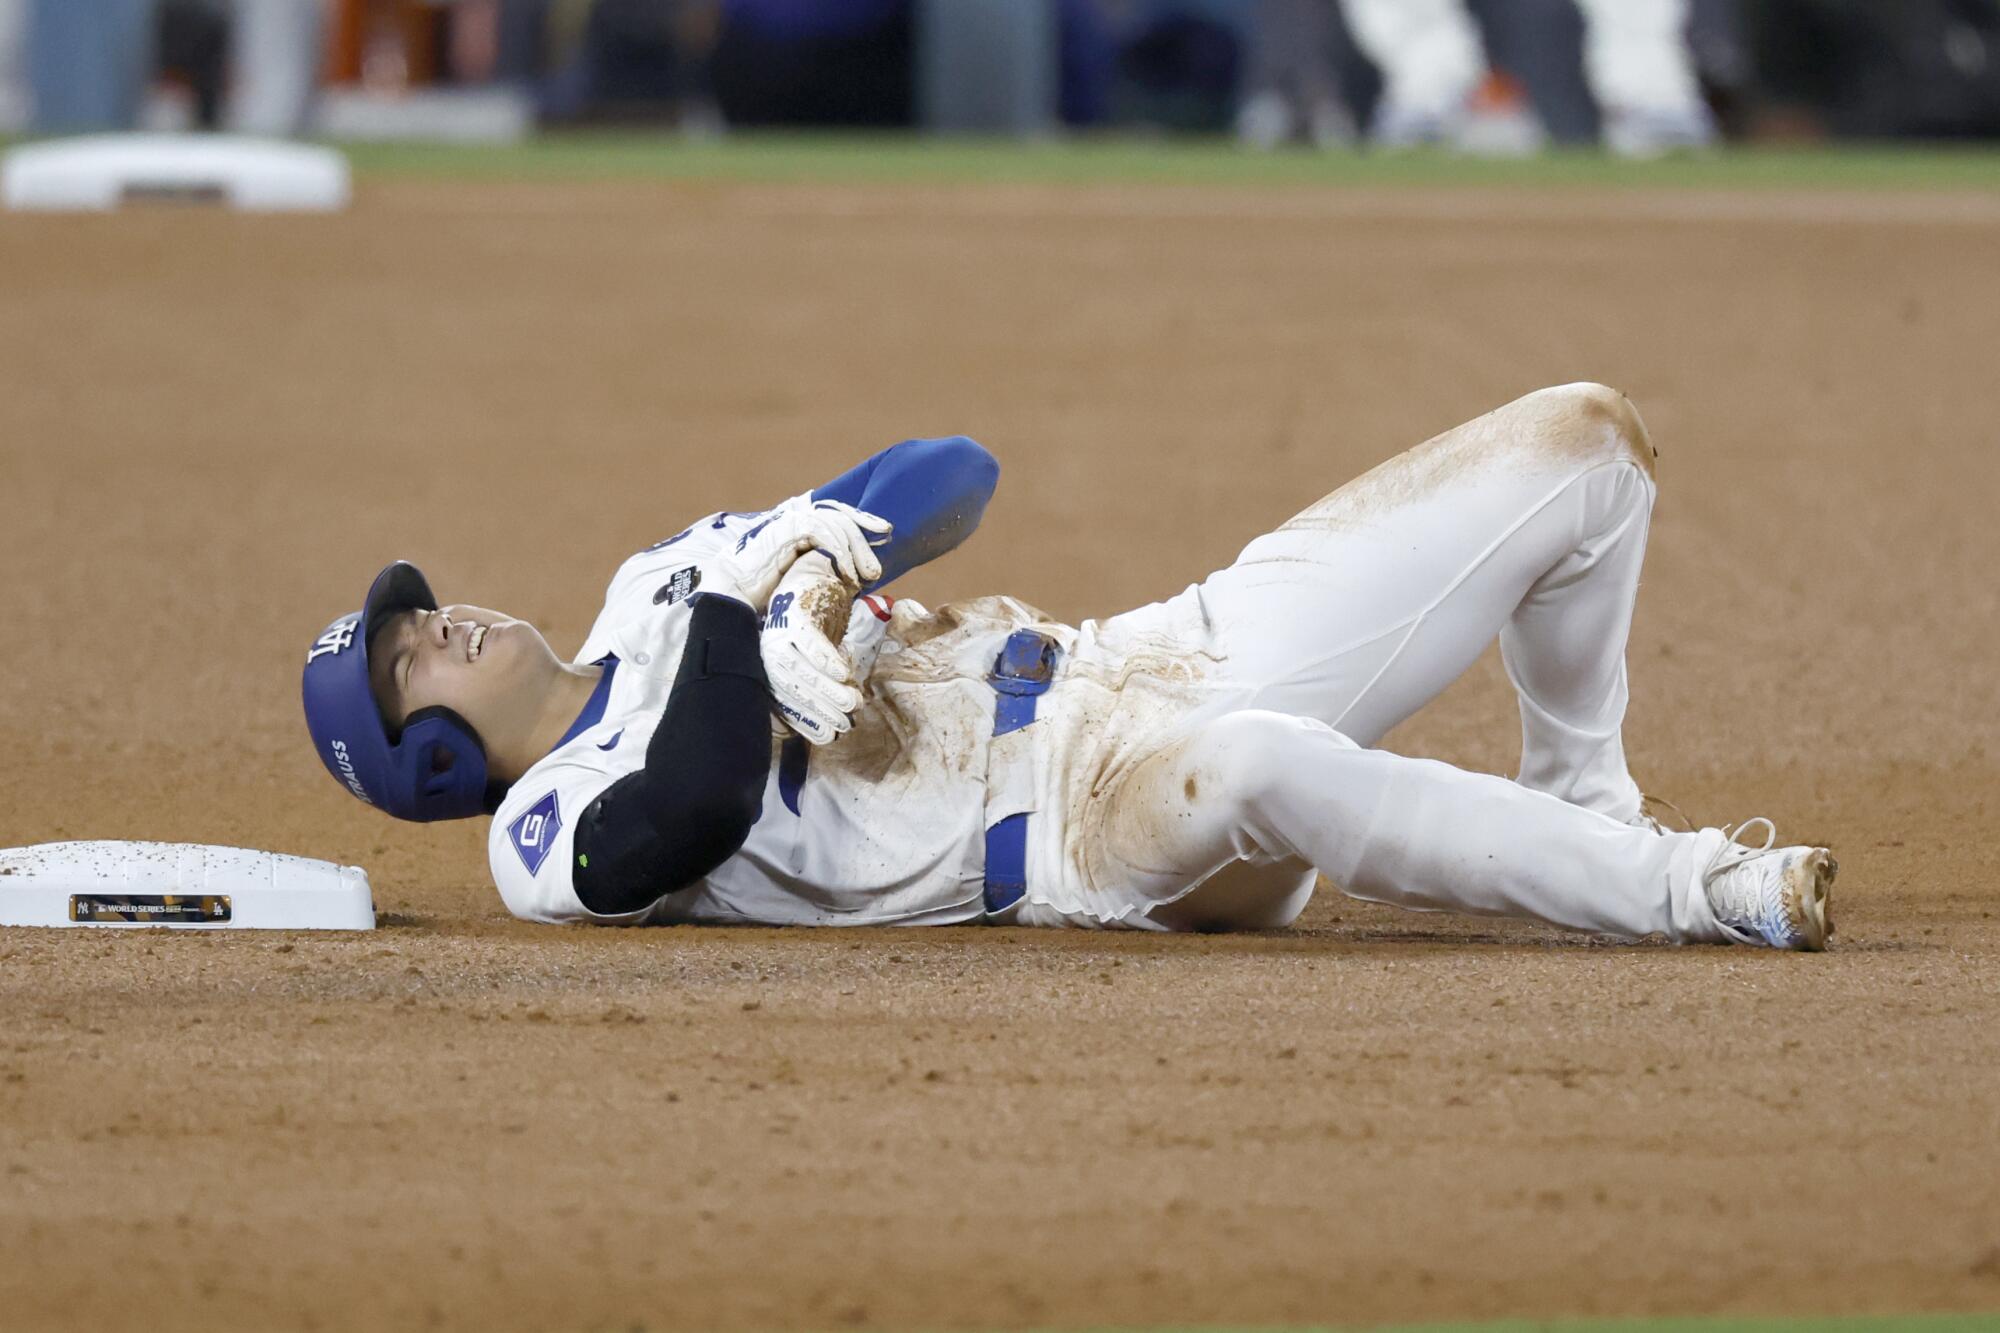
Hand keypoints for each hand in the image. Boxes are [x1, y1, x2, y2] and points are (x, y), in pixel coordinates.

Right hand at [712, 495, 890, 611]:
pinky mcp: (785, 530)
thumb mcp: (805, 578)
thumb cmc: (766, 595)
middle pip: (841, 514)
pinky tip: (847, 574)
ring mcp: (789, 522)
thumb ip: (825, 570)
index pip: (837, 514)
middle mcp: (796, 519)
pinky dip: (839, 552)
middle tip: (880, 559)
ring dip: (856, 549)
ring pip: (836, 523)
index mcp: (801, 528)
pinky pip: (822, 532)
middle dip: (865, 533)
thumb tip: (856, 578)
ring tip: (867, 575)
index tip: (885, 532)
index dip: (863, 520)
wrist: (733, 597)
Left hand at [761, 554, 861, 745]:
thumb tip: (837, 717)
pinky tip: (842, 672)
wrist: (815, 573)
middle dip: (820, 708)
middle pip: (793, 687)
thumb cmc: (818, 620)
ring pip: (801, 667)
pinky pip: (809, 640)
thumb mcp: (818, 655)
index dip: (808, 720)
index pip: (787, 700)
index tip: (828, 736)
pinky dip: (825, 657)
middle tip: (846, 722)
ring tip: (852, 701)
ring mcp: (780, 632)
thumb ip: (822, 680)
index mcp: (773, 665)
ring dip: (827, 687)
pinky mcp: (793, 613)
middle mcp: (771, 651)